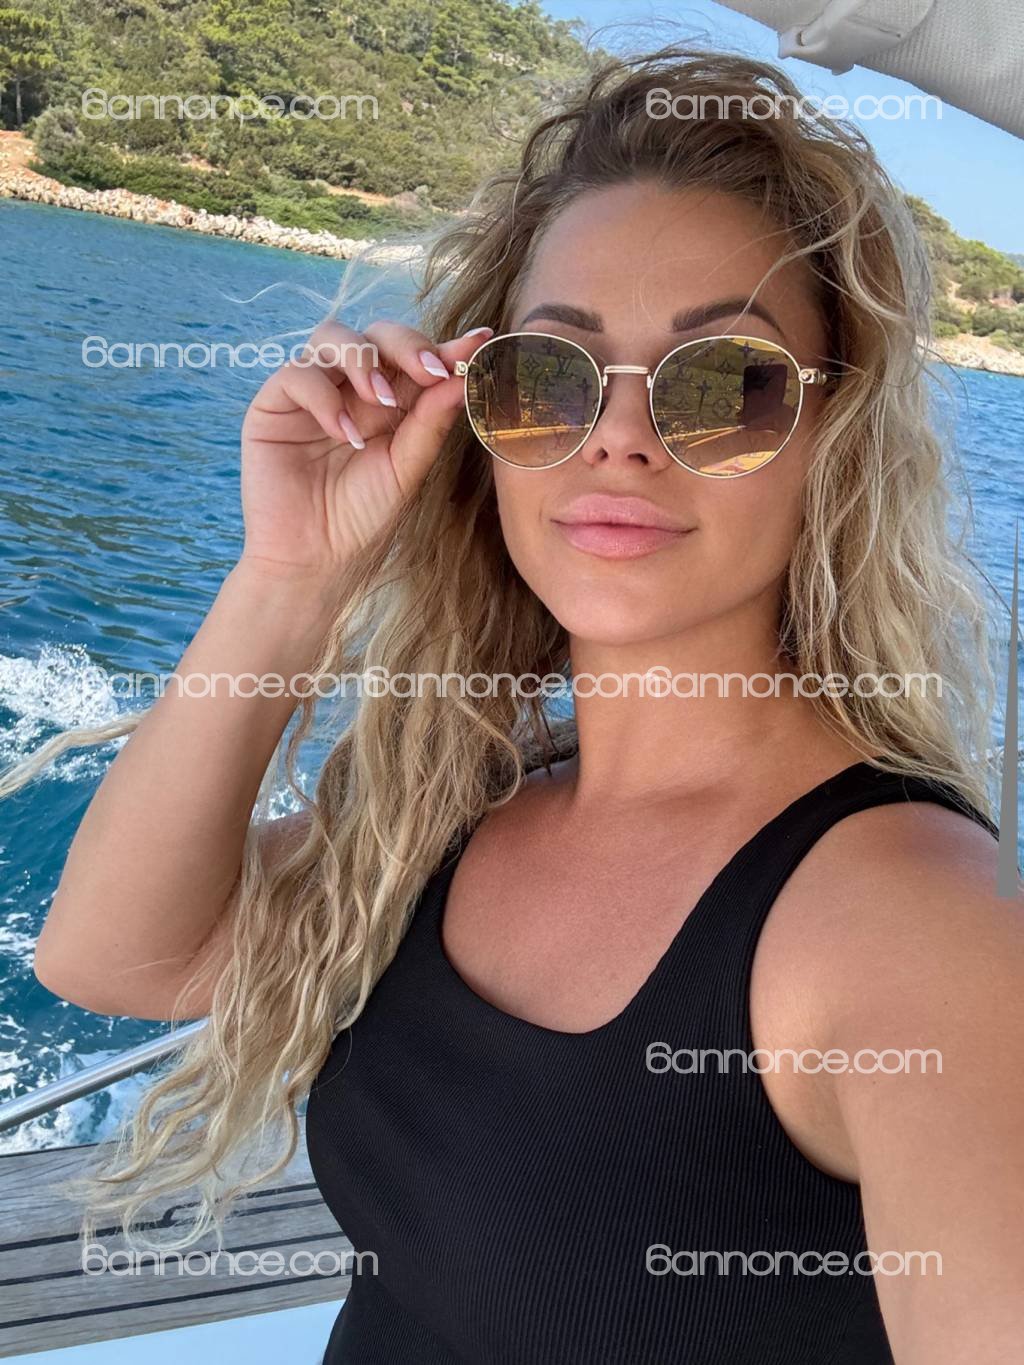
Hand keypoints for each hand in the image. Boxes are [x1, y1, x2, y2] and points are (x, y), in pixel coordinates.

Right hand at [238, 318, 492, 580]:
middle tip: (429, 371)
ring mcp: (313, 391)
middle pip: (376, 333)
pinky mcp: (275, 403)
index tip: (480, 342)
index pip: (415, 358)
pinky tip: (343, 434)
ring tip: (380, 402)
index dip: (446, 346)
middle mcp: (350, 387)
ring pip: (332, 335)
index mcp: (389, 401)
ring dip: (363, 359)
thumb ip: (430, 423)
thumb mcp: (406, 469)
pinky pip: (297, 373)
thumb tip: (463, 377)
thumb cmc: (362, 517)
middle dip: (406, 344)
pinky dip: (324, 397)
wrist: (313, 557)